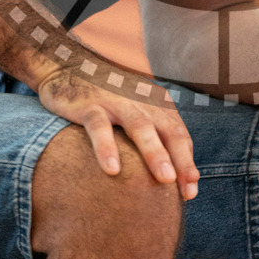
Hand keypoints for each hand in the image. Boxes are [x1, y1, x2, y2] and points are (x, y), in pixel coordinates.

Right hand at [38, 67, 199, 199]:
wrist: (67, 66)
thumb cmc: (106, 98)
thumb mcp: (133, 111)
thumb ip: (150, 136)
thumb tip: (167, 177)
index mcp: (156, 103)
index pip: (178, 135)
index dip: (187, 163)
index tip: (190, 192)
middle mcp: (141, 100)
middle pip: (167, 130)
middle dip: (181, 159)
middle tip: (187, 189)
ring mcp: (116, 101)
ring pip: (140, 126)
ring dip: (155, 152)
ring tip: (165, 178)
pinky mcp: (89, 105)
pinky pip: (100, 127)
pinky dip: (107, 147)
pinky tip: (113, 169)